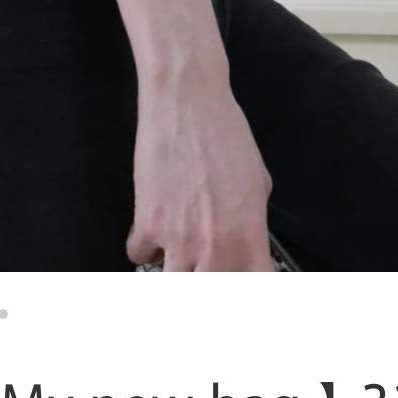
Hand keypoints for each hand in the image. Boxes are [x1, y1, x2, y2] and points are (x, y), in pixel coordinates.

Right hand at [128, 68, 274, 271]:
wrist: (186, 104)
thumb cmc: (226, 133)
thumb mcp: (257, 180)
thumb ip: (252, 219)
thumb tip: (244, 235)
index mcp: (249, 235)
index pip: (253, 286)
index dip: (247, 290)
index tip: (239, 284)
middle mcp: (215, 245)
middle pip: (207, 293)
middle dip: (205, 285)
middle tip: (201, 272)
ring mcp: (178, 239)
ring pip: (172, 283)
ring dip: (174, 272)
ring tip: (176, 258)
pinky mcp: (146, 223)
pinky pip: (139, 254)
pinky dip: (144, 247)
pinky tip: (151, 231)